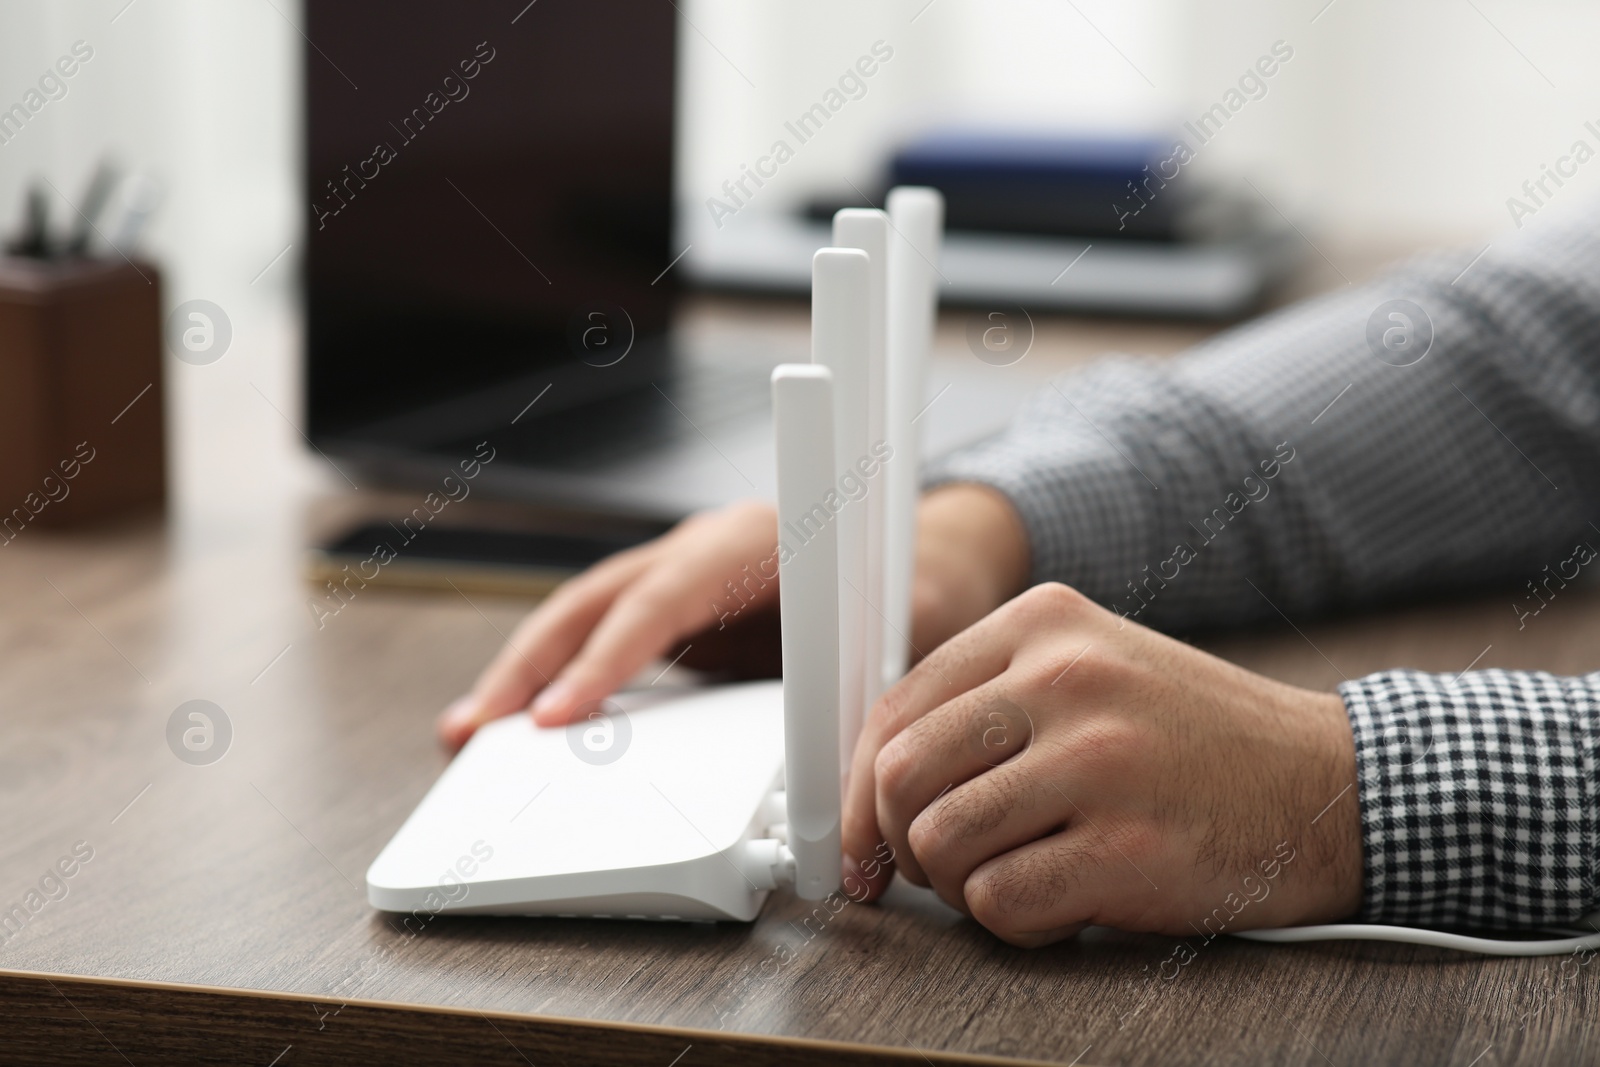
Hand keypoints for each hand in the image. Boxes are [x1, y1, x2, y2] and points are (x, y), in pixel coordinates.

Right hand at [438, 483, 1029, 748]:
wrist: (924, 553)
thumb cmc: (917, 585)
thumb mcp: (909, 621)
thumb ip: (869, 669)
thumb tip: (834, 748)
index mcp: (751, 543)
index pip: (660, 599)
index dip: (606, 658)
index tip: (558, 715)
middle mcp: (702, 550)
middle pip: (596, 600)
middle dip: (531, 664)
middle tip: (480, 728)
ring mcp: (681, 576)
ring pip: (585, 616)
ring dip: (527, 671)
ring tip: (470, 731)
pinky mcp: (676, 610)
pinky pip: (603, 636)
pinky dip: (559, 676)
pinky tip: (523, 718)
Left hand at [840, 582, 1361, 946]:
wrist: (1329, 786)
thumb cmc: (1193, 739)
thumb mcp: (1089, 675)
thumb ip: (986, 705)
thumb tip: (869, 784)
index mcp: (1044, 625)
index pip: (896, 707)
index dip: (859, 790)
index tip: (859, 839)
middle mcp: (1067, 678)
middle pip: (901, 778)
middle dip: (902, 844)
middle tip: (937, 870)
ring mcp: (1100, 761)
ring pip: (941, 844)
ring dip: (963, 886)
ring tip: (1022, 876)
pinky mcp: (1129, 849)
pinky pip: (1001, 904)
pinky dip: (1018, 923)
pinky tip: (1069, 902)